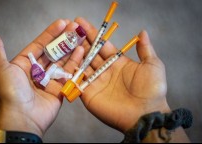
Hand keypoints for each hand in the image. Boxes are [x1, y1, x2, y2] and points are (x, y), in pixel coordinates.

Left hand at [0, 19, 83, 136]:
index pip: (39, 45)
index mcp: (24, 65)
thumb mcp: (1, 68)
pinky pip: (68, 74)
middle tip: (74, 27)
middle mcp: (37, 72)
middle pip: (52, 52)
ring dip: (71, 48)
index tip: (62, 23)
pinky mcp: (59, 90)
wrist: (22, 118)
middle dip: (63, 39)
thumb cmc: (10, 92)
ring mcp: (49, 81)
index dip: (50, 34)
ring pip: (62, 61)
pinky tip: (81, 51)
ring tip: (80, 36)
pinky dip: (75, 63)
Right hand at [75, 17, 170, 131]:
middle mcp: (105, 71)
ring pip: (81, 65)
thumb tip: (142, 32)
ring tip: (65, 41)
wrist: (146, 114)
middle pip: (90, 53)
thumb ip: (145, 49)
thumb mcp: (152, 65)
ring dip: (74, 53)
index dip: (92, 34)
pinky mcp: (88, 94)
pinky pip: (77, 81)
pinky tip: (65, 60)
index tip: (81, 22)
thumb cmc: (152, 90)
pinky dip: (71, 71)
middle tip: (69, 29)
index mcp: (117, 63)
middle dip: (79, 41)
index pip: (101, 45)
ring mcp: (95, 82)